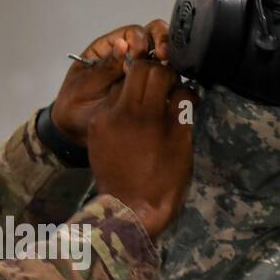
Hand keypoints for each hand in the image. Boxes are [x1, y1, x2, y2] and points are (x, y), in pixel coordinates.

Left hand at [50, 21, 171, 146]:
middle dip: (161, 42)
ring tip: (168, 71)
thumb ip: (105, 68)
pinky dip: (169, 80)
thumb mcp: (84, 85)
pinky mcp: (148, 90)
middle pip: (152, 37)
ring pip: (161, 57)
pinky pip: (162, 80)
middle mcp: (127, 56)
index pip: (131, 33)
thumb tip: (123, 45)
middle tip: (163, 56)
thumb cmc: (74, 105)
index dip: (139, 40)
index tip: (138, 54)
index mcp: (108, 49)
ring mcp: (140, 73)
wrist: (75, 132)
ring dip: (168, 60)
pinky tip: (170, 86)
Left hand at [86, 56, 195, 237]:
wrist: (129, 208)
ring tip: (145, 108)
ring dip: (135, 90)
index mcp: (146, 115)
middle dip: (151, 74)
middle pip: (136, 70)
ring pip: (121, 85)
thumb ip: (182, 109)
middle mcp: (120, 110)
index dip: (170, 76)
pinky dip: (122, 107)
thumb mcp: (182, 144)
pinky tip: (130, 124)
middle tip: (160, 90)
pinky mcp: (94, 127)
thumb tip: (185, 87)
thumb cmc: (163, 180)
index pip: (157, 72)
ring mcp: (103, 118)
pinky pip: (110, 105)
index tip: (175, 88)